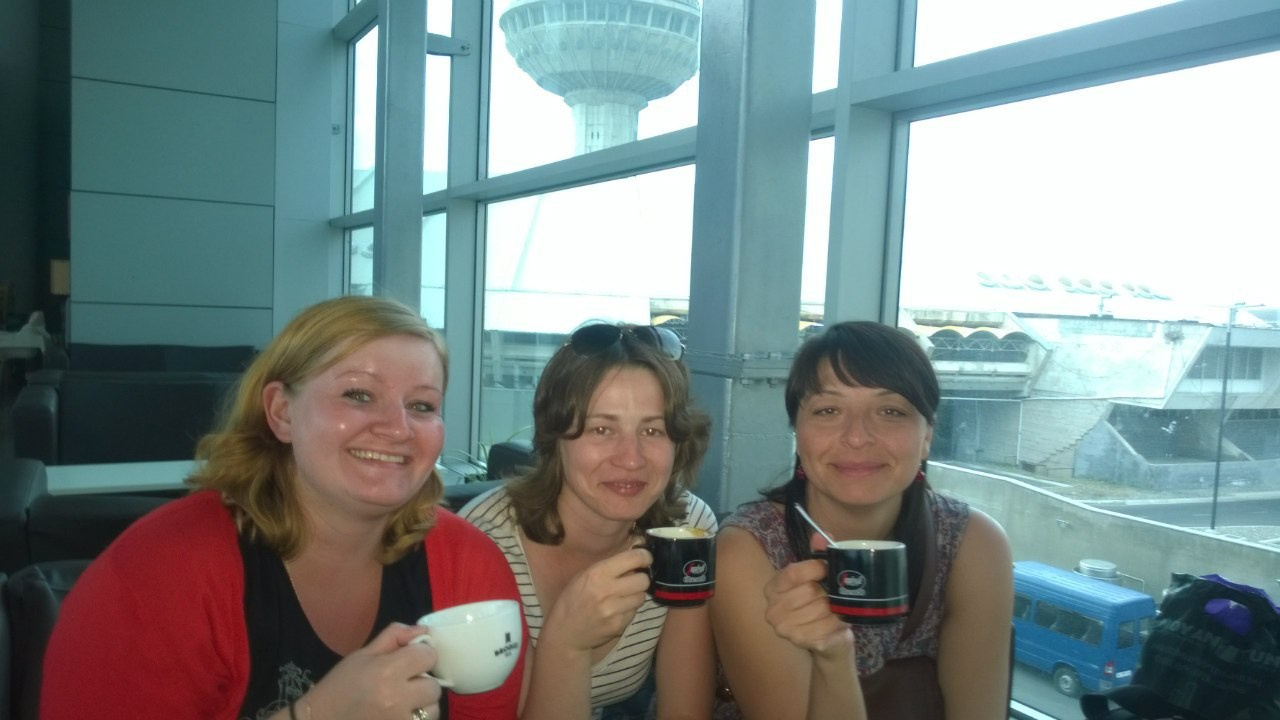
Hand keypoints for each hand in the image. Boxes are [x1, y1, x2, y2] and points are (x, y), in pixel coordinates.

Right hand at [299, 622, 443, 719]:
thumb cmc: (339, 687)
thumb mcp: (362, 655)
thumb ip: (394, 637)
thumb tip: (423, 630)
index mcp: (387, 671)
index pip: (428, 656)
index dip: (421, 656)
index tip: (411, 661)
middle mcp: (397, 698)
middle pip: (434, 687)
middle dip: (423, 683)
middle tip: (406, 685)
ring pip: (433, 710)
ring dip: (423, 706)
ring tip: (403, 704)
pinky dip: (417, 719)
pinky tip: (399, 715)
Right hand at [541, 547, 652, 653]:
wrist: (565, 633)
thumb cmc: (572, 599)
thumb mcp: (584, 575)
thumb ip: (609, 566)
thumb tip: (635, 556)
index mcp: (597, 574)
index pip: (633, 559)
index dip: (644, 557)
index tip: (645, 558)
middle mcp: (607, 591)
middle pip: (643, 580)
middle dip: (641, 578)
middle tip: (634, 580)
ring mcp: (614, 610)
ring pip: (641, 597)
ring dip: (635, 595)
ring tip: (623, 596)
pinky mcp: (619, 626)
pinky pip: (634, 612)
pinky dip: (629, 609)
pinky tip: (617, 610)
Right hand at [763, 536, 853, 660]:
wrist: (829, 637)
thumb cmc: (820, 601)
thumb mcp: (819, 576)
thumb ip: (818, 554)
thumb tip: (821, 536)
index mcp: (773, 587)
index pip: (793, 572)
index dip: (815, 568)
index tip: (827, 568)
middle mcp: (772, 609)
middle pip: (809, 591)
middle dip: (827, 591)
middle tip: (833, 594)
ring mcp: (784, 628)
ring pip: (821, 608)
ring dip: (835, 608)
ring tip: (836, 608)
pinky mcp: (800, 642)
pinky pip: (827, 626)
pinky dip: (837, 622)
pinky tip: (837, 622)